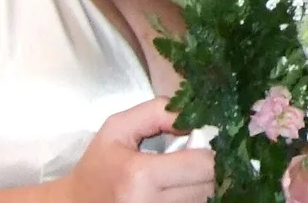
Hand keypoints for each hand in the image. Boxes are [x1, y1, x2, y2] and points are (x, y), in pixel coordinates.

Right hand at [59, 97, 215, 202]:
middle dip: (209, 169)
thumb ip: (158, 112)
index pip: (201, 165)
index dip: (209, 152)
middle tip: (196, 159)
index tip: (200, 143)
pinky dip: (192, 199)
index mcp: (140, 176)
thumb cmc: (98, 165)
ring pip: (204, 201)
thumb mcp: (118, 128)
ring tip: (187, 175)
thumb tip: (196, 119)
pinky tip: (181, 188)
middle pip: (208, 187)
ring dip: (202, 186)